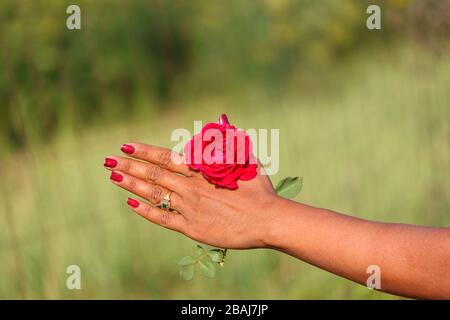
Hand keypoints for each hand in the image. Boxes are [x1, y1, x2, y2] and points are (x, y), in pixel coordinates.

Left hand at [104, 142, 278, 248]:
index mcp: (202, 170)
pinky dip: (145, 210)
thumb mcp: (247, 161)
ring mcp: (189, 207)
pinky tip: (131, 203)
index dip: (144, 151)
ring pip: (153, 193)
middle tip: (107, 160)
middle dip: (129, 166)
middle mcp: (190, 187)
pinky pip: (163, 218)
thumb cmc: (260, 190)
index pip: (166, 157)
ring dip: (132, 183)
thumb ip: (230, 144)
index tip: (126, 146)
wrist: (268, 219)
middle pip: (153, 173)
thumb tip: (222, 124)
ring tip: (113, 177)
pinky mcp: (191, 227)